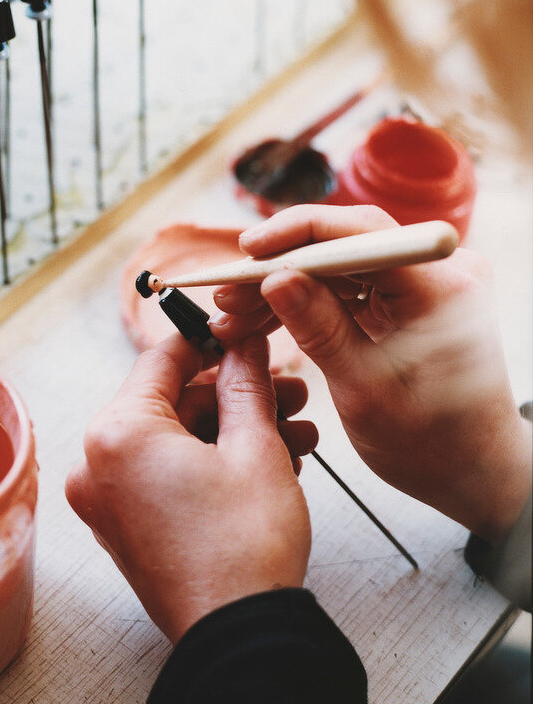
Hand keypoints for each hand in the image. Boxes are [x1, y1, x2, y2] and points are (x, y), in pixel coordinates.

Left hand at [65, 332, 314, 643]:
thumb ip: (245, 381)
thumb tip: (244, 344)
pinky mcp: (123, 528)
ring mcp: (105, 500)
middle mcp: (96, 463)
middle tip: (288, 391)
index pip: (162, 359)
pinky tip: (269, 462)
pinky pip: (165, 474)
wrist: (240, 639)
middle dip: (234, 395)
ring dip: (232, 431)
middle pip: (171, 402)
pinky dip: (210, 463)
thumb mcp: (256, 446)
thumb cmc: (244, 546)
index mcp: (116, 433)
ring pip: (174, 440)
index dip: (212, 341)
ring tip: (295, 432)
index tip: (246, 336)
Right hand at [213, 205, 531, 542]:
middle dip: (278, 268)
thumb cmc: (434, 443)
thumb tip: (275, 278)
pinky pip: (346, 287)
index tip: (247, 251)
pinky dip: (304, 303)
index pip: (359, 231)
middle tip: (226, 295)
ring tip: (233, 317)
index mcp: (441, 287)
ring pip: (335, 266)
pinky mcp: (407, 299)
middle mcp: (438, 271)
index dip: (295, 234)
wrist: (476, 471)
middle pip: (341, 245)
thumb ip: (319, 328)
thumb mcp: (365, 390)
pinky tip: (260, 322)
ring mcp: (423, 283)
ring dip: (283, 289)